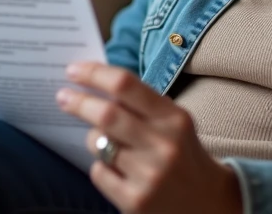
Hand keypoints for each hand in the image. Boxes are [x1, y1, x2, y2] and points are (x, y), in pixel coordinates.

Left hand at [56, 62, 242, 213]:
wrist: (208, 204)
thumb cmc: (182, 154)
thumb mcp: (174, 123)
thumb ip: (141, 104)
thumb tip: (94, 85)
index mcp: (173, 118)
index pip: (126, 85)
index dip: (94, 74)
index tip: (73, 70)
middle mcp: (163, 145)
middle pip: (106, 114)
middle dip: (79, 102)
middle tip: (63, 96)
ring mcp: (149, 175)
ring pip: (98, 144)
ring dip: (93, 138)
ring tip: (105, 141)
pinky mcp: (135, 201)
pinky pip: (98, 172)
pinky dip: (101, 167)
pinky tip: (116, 170)